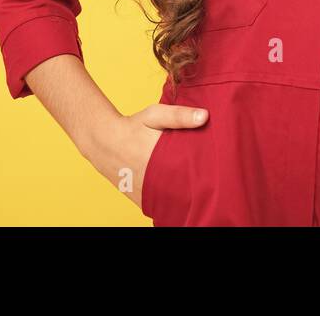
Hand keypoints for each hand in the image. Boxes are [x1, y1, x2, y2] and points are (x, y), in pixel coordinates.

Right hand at [89, 104, 208, 210]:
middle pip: (183, 188)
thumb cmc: (132, 127)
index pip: (189, 171)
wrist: (103, 142)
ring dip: (183, 195)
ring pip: (172, 199)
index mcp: (157, 157)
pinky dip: (170, 200)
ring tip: (196, 186)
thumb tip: (204, 116)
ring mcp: (145, 192)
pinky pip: (161, 204)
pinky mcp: (140, 200)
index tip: (216, 169)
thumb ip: (179, 116)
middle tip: (210, 179)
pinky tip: (178, 191)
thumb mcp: (154, 115)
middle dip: (196, 185)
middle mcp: (150, 179)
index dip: (204, 173)